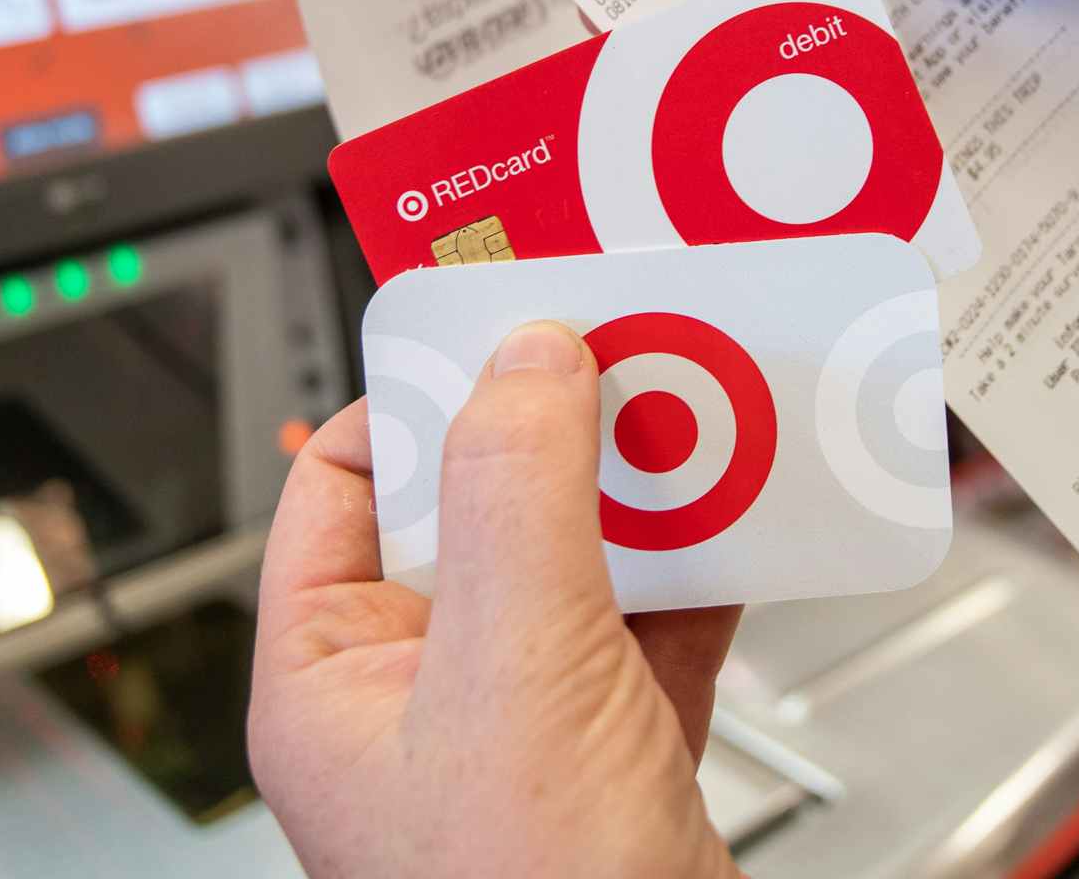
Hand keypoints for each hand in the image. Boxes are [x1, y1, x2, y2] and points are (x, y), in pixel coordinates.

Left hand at [248, 321, 742, 878]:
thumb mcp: (512, 671)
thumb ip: (517, 500)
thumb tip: (522, 362)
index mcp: (333, 680)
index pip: (345, 486)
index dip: (420, 398)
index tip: (501, 327)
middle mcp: (420, 695)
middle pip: (479, 510)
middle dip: (559, 434)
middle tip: (623, 353)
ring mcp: (524, 723)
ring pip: (578, 560)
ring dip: (645, 494)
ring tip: (699, 421)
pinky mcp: (618, 752)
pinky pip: (657, 625)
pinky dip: (705, 570)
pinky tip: (746, 520)